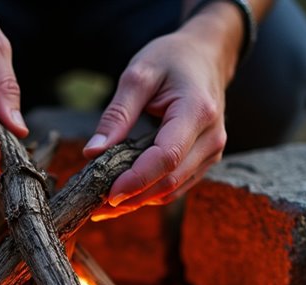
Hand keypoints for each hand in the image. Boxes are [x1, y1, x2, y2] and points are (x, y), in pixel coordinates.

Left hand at [83, 9, 239, 219]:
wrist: (206, 56)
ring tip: (102, 207)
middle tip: (94, 207)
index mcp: (196, 111)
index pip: (166, 157)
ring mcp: (212, 152)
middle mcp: (211, 138)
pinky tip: (123, 196)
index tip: (107, 194)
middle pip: (170, 181)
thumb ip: (117, 114)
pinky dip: (149, 194)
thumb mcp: (139, 75)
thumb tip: (92, 153)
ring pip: (173, 190)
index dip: (136, 180)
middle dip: (131, 197)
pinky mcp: (205, 160)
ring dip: (138, 202)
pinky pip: (176, 186)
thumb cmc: (171, 59)